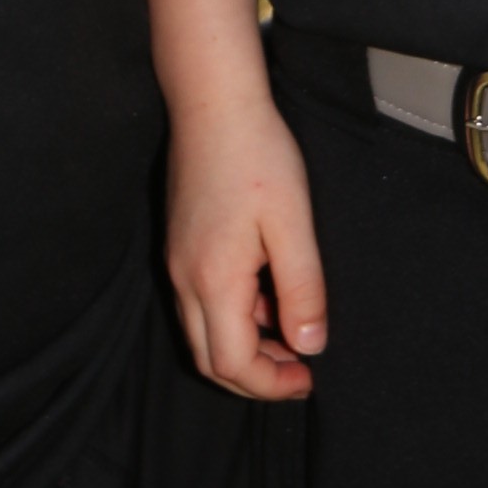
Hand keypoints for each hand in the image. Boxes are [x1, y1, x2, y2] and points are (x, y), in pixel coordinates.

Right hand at [164, 96, 327, 400]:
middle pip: (209, 361)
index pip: (233, 364)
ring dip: (242, 350)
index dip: (270, 385)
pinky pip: (199, 305)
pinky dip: (231, 319)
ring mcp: (177, 262)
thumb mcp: (294, 223)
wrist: (213, 103)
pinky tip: (266, 294)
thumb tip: (310, 346)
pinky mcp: (180, 245)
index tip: (308, 377)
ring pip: (201, 335)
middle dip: (254, 378)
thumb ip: (302, 289)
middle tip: (299, 371)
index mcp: (213, 280)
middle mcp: (184, 279)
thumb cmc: (258, 155)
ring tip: (289, 332)